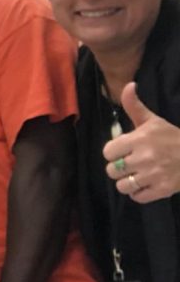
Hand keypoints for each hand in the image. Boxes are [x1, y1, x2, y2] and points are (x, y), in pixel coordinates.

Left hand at [103, 82, 179, 202]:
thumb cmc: (172, 137)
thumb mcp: (153, 121)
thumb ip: (134, 106)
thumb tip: (128, 85)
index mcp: (140, 139)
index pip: (108, 152)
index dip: (113, 152)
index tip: (123, 151)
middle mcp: (145, 157)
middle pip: (112, 170)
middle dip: (119, 168)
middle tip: (130, 164)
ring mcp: (153, 175)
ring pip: (122, 186)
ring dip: (127, 182)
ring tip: (137, 175)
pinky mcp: (162, 190)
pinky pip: (136, 197)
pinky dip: (138, 193)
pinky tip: (145, 185)